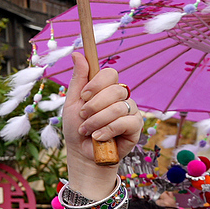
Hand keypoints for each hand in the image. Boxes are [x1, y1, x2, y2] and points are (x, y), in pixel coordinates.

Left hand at [61, 52, 140, 192]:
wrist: (83, 155)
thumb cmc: (77, 129)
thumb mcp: (72, 103)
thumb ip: (78, 80)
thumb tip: (77, 53)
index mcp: (105, 89)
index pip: (110, 73)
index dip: (97, 83)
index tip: (84, 96)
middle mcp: (120, 97)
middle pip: (115, 89)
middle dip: (93, 106)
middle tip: (83, 118)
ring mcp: (130, 111)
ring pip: (118, 107)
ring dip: (97, 121)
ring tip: (88, 131)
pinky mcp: (136, 126)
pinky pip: (125, 122)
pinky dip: (107, 130)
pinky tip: (98, 137)